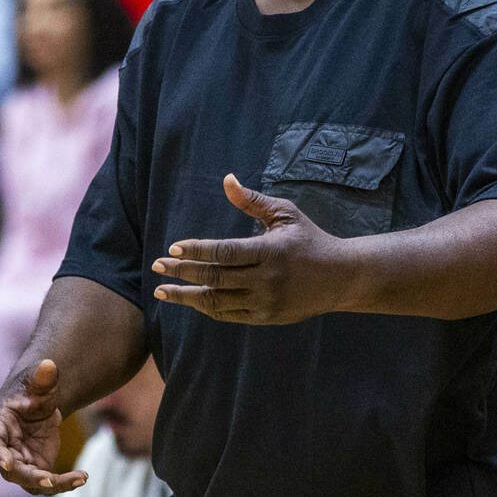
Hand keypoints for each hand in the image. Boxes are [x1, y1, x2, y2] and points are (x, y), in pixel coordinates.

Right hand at [0, 359, 88, 494]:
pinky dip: (65, 483)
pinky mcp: (37, 468)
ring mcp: (21, 462)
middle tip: (49, 480)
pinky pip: (48, 482)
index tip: (5, 462)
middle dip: (29, 476)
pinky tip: (83, 477)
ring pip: (31, 481)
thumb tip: (49, 364)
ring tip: (78, 478)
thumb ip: (43, 377)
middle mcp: (6, 449)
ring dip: (52, 484)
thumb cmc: (31, 392)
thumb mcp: (39, 383)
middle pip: (11, 470)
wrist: (40, 405)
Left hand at [152, 174, 347, 324]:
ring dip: (187, 297)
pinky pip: (229, 314)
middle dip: (181, 273)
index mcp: (270, 251)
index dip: (196, 251)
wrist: (340, 277)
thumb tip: (226, 180)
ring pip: (217, 302)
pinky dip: (207, 307)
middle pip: (214, 278)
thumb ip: (252, 201)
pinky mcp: (266, 317)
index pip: (224, 253)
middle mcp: (266, 279)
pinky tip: (191, 300)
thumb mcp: (285, 214)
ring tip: (163, 291)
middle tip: (157, 267)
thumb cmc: (309, 239)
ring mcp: (265, 302)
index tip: (172, 249)